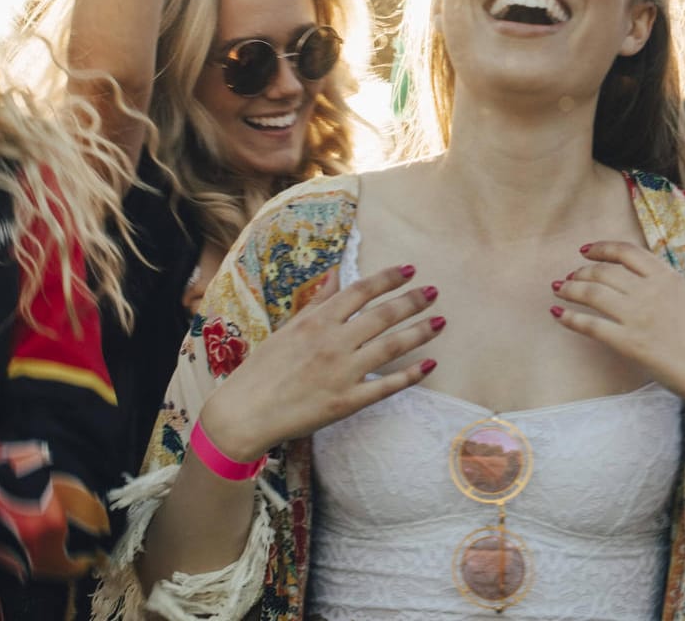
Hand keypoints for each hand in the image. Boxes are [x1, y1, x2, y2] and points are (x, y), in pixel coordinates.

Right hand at [196, 264, 443, 462]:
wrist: (244, 414)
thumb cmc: (262, 370)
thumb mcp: (288, 329)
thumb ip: (318, 302)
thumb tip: (336, 272)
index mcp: (316, 322)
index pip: (361, 291)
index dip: (388, 279)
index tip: (409, 270)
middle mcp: (333, 343)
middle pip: (383, 315)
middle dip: (412, 301)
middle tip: (435, 292)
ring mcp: (342, 372)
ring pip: (391, 346)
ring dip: (419, 331)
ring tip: (441, 321)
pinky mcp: (347, 401)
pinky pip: (387, 385)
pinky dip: (411, 374)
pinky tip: (430, 363)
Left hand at [555, 242, 684, 425]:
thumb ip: (664, 289)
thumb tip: (639, 285)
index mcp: (667, 277)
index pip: (626, 251)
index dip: (601, 248)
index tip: (586, 250)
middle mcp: (649, 291)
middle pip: (603, 271)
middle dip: (581, 272)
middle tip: (569, 278)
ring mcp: (637, 315)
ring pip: (592, 292)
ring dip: (570, 289)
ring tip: (559, 290)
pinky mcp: (627, 342)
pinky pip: (590, 325)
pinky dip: (570, 317)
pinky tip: (559, 315)